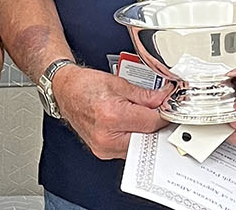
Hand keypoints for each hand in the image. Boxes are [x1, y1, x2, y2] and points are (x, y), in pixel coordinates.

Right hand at [52, 65, 170, 159]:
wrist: (65, 91)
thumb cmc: (85, 86)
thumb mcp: (119, 84)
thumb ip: (146, 96)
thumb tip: (163, 100)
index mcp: (112, 116)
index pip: (151, 122)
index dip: (164, 114)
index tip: (169, 108)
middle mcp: (107, 136)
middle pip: (147, 137)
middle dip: (156, 124)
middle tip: (160, 113)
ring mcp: (103, 148)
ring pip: (139, 145)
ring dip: (146, 132)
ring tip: (144, 117)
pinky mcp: (102, 152)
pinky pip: (128, 148)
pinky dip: (134, 137)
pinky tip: (134, 125)